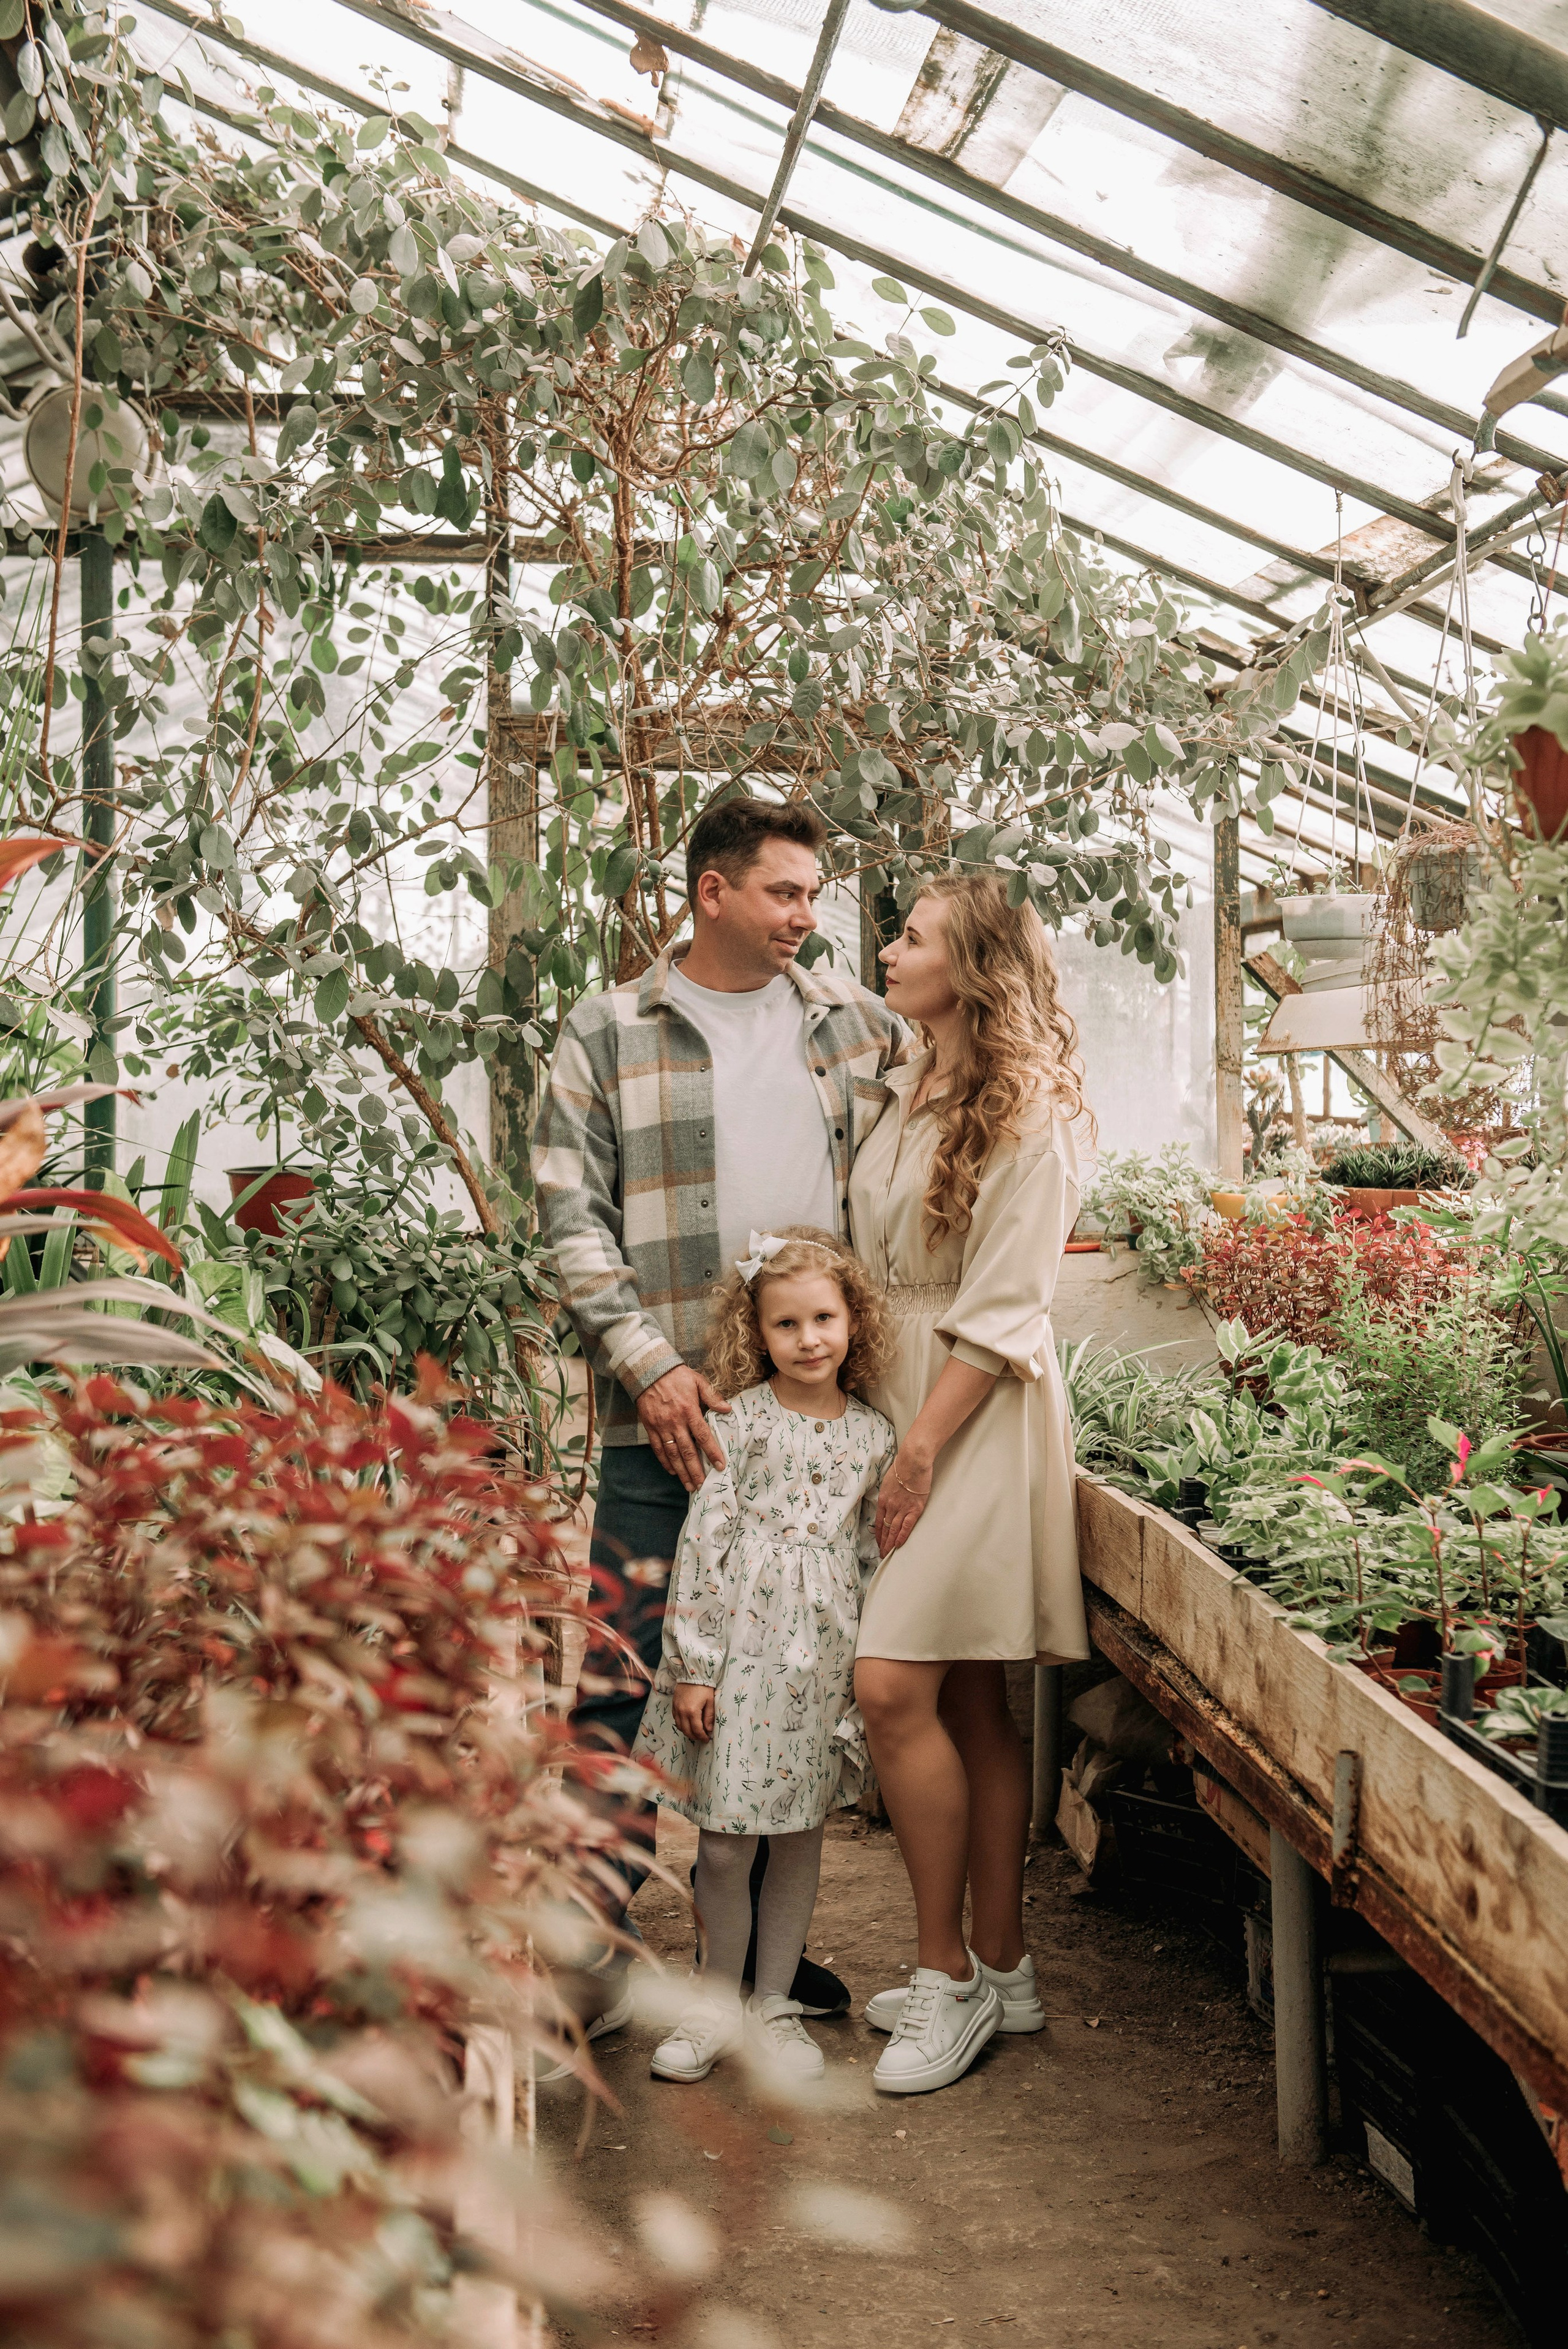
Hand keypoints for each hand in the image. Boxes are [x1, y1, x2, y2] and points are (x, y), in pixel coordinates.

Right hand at [637, 1365, 730, 1490]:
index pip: (703, 1436)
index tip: (720, 1465)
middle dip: (696, 1470)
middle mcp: (675, 1422)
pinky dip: (665, 1461)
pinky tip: (672, 1471)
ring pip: (673, 1454)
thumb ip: (712, 1396)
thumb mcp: (697, 1381)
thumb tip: (727, 1410)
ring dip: (681, 1471)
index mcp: (689, 1410)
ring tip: (689, 1485)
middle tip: (703, 1484)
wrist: (648, 1370)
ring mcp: (661, 1426)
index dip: (712, 1452)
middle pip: (687, 1451)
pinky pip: (658, 1449)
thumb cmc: (676, 1375)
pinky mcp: (650, 1427)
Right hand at [673, 1681, 715, 1741]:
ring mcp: (676, 1708)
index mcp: (692, 1711)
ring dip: (687, 1731)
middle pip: (687, 1731)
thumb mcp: (710, 1701)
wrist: (692, 1674)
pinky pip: (675, 1719)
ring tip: (695, 1732)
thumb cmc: (703, 1687)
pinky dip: (681, 1724)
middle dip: (695, 1736)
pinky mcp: (673, 1705)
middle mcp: (682, 1712)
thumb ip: (709, 1717)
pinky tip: (687, 1723)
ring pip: (679, 1727)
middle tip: (701, 1737)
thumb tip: (708, 1729)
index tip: (707, 1739)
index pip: (697, 1730)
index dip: (702, 1736)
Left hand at [875, 1447, 932, 1554]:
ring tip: (888, 1553)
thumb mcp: (889, 1480)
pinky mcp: (914, 1509)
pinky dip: (902, 1537)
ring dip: (890, 1543)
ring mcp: (902, 1508)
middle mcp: (890, 1506)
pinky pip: (906, 1527)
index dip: (879, 1533)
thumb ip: (889, 1492)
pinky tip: (899, 1545)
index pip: (878, 1521)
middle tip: (882, 1553)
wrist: (913, 1462)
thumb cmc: (903, 1467)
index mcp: (883, 1499)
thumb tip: (890, 1499)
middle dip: (883, 1542)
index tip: (879, 1541)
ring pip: (893, 1530)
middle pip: (885, 1528)